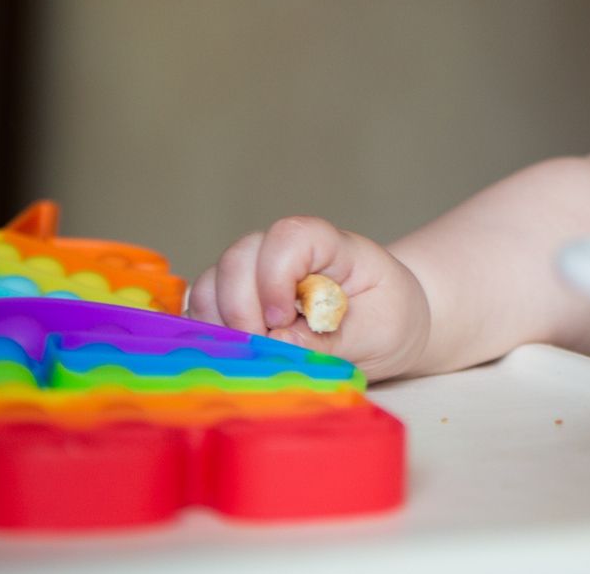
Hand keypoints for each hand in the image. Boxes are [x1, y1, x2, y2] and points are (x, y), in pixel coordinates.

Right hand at [186, 216, 430, 381]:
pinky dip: (210, 334)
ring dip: (221, 325)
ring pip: (210, 283)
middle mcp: (285, 253)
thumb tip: (277, 343)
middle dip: (242, 309)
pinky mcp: (236, 302)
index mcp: (330, 247)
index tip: (285, 318)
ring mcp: (255, 275)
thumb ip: (332, 338)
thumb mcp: (379, 331)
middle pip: (238, 258)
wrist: (388, 324)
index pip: (290, 236)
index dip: (276, 275)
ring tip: (254, 353)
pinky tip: (238, 354)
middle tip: (266, 346)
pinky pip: (201, 310)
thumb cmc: (388, 319)